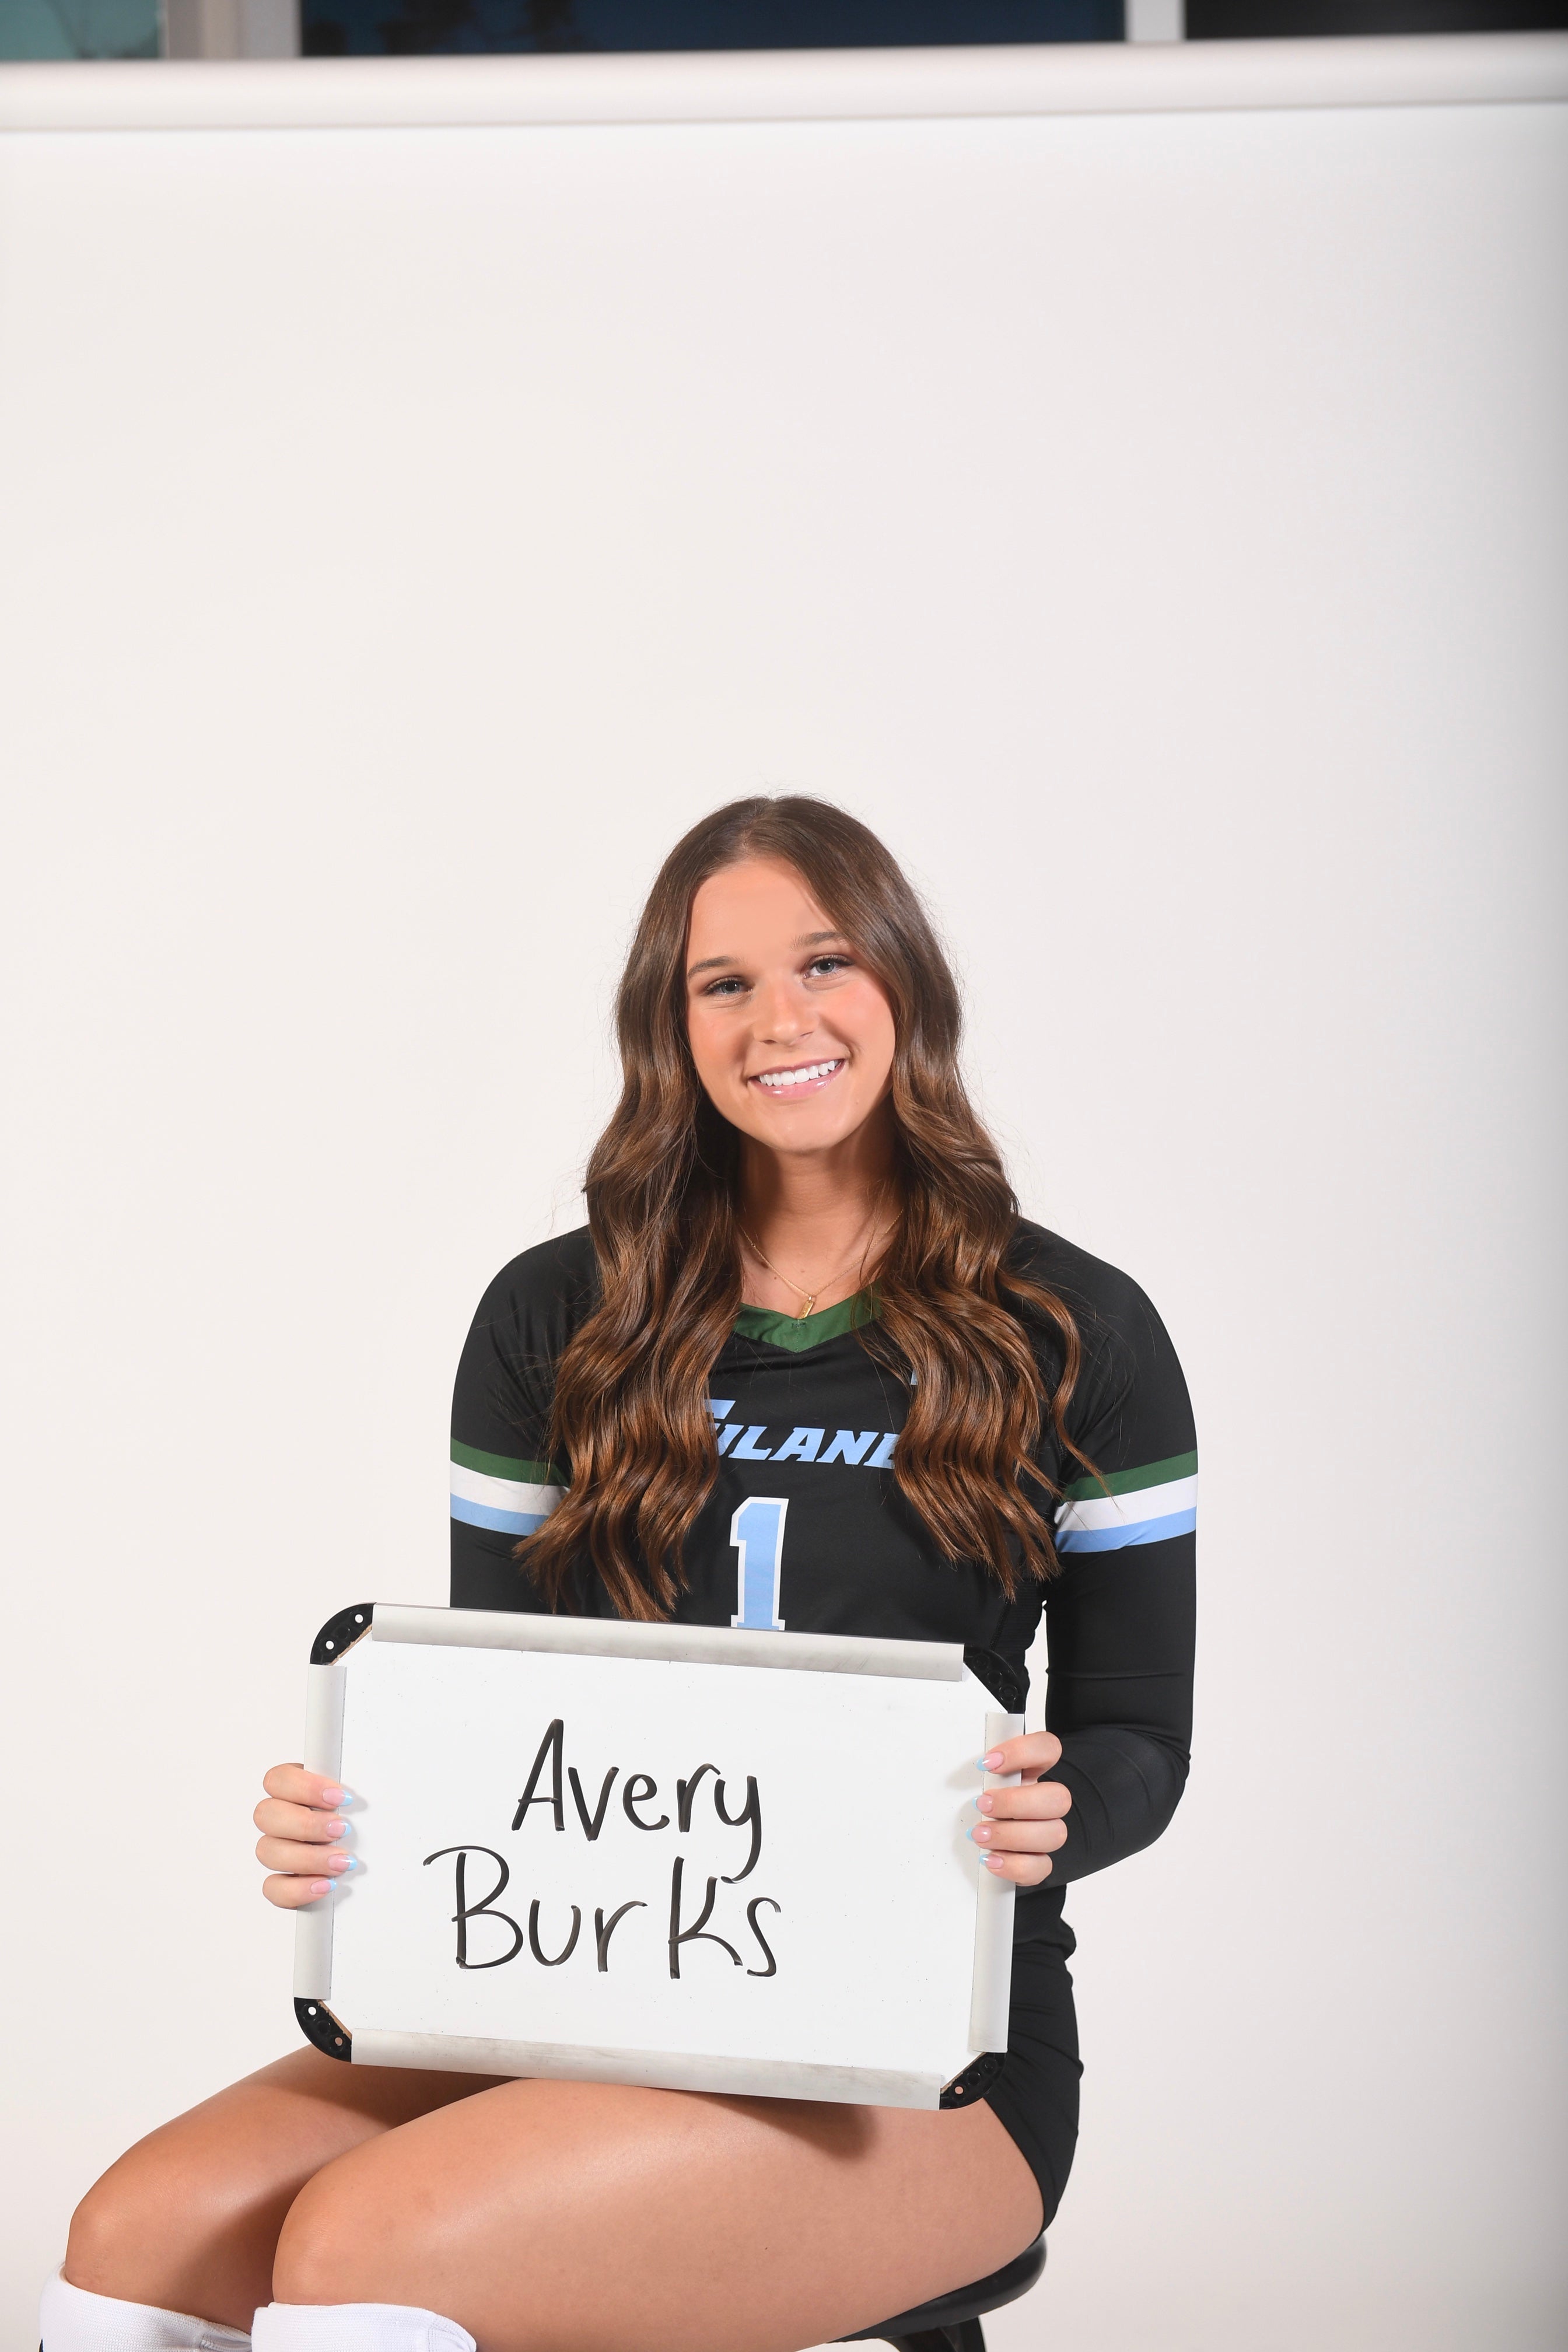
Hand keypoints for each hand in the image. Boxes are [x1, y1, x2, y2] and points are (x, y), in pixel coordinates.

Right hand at [254, 1764, 355, 1907]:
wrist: (372, 1861)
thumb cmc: (364, 1822)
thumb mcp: (362, 1797)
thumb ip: (354, 1785)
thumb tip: (356, 1789)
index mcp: (294, 1789)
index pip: (278, 1779)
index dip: (306, 1788)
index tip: (341, 1798)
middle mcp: (280, 1818)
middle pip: (265, 1814)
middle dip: (306, 1824)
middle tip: (341, 1830)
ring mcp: (277, 1850)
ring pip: (267, 1851)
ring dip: (307, 1858)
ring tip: (341, 1862)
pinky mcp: (281, 1882)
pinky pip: (273, 1888)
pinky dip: (298, 1889)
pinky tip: (325, 1885)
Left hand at [970, 1731, 1071, 1886]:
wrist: (970, 1841)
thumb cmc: (972, 1805)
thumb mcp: (972, 1782)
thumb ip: (975, 1772)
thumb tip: (958, 1772)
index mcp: (1030, 1772)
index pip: (1047, 1748)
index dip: (1023, 1752)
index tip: (987, 1763)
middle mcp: (1043, 1801)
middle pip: (1059, 1798)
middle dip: (1016, 1802)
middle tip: (982, 1804)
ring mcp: (1045, 1833)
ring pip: (1055, 1834)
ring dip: (1012, 1835)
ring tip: (979, 1835)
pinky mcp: (1037, 1863)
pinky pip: (1041, 1868)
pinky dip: (1014, 1865)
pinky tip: (990, 1859)